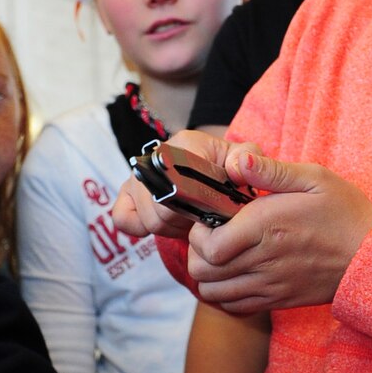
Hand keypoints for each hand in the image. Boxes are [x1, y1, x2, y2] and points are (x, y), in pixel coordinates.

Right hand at [111, 130, 235, 240]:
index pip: (180, 181)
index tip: (213, 209)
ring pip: (149, 218)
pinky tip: (164, 224)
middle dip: (187, 219)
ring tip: (189, 217)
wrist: (211, 168)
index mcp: (186, 144)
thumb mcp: (246, 157)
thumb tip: (237, 166)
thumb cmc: (230, 167)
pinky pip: (122, 219)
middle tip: (204, 216)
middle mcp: (156, 156)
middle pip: (164, 205)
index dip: (198, 205)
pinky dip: (140, 228)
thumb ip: (249, 157)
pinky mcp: (126, 194)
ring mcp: (138, 176)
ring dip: (172, 226)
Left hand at [187, 148, 371, 314]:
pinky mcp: (278, 301)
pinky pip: (234, 308)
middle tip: (210, 236)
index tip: (210, 219)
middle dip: (196, 252)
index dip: (198, 233)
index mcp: (267, 227)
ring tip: (221, 256)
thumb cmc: (345, 212)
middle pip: (203, 271)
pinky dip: (224, 294)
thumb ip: (270, 170)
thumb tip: (235, 161)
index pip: (208, 245)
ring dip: (208, 275)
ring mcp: (270, 286)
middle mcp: (264, 261)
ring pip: (212, 294)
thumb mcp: (314, 178)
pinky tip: (234, 275)